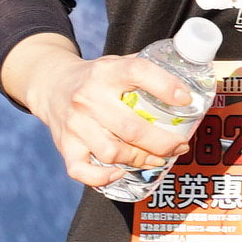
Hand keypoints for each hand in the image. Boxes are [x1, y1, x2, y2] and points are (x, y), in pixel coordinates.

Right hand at [11, 43, 209, 190]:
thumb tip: (190, 83)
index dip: (165, 86)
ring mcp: (75, 125)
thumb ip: (146, 70)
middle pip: (131, 128)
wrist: (51, 84)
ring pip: (113, 153)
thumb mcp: (116, 63)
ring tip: (158, 159)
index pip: (138, 72)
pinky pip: (81, 171)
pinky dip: (102, 178)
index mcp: (107, 72)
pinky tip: (121, 173)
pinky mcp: (65, 146)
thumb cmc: (95, 78)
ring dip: (142, 161)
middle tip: (180, 146)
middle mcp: (88, 98)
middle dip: (163, 143)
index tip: (186, 100)